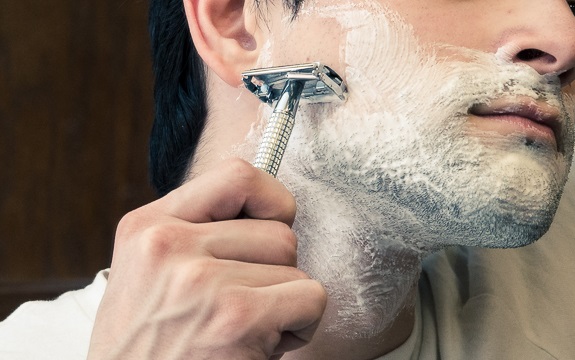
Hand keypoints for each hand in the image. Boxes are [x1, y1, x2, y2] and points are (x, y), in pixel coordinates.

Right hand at [88, 158, 326, 358]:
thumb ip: (194, 233)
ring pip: (294, 265)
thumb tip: (262, 211)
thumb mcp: (147, 272)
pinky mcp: (236, 318)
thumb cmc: (147, 346)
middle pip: (277, 229)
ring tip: (245, 327)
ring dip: (284, 301)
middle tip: (243, 303)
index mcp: (146, 226)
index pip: (237, 175)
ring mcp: (202, 280)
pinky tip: (261, 345)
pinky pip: (310, 297)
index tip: (273, 221)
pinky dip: (300, 325)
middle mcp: (168, 245)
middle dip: (275, 269)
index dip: (272, 197)